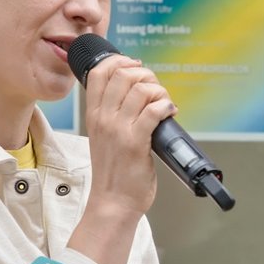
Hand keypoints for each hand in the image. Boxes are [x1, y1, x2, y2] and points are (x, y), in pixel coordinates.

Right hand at [81, 53, 175, 219]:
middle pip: (123, 74)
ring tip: (164, 103)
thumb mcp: (103, 136)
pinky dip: (167, 106)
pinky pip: (154, 111)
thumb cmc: (113, 172)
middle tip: (155, 90)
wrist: (113, 202)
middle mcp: (103, 118)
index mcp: (94, 114)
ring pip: (141, 89)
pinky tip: (170, 113)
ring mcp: (118, 130)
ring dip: (159, 91)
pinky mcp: (136, 143)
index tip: (136, 68)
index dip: (120, 61)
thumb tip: (135, 91)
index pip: (100, 72)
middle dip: (146, 74)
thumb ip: (113, 114)